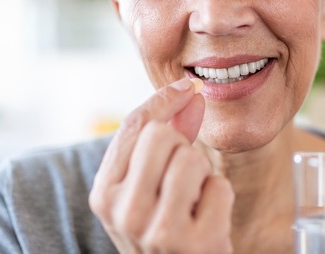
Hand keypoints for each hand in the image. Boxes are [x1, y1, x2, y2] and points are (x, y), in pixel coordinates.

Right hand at [89, 78, 234, 253]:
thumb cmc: (161, 229)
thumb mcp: (143, 190)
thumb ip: (158, 141)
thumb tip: (189, 91)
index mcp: (104, 194)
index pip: (134, 126)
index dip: (164, 99)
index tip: (187, 87)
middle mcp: (125, 213)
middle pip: (161, 135)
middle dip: (181, 146)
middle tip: (181, 176)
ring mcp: (159, 231)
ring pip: (192, 160)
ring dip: (201, 175)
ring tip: (192, 202)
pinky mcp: (196, 244)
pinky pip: (219, 188)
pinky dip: (220, 199)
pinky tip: (207, 220)